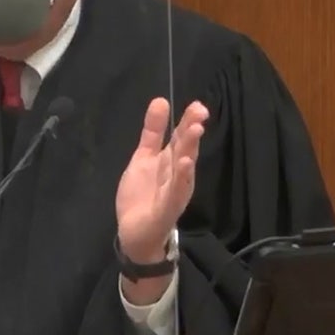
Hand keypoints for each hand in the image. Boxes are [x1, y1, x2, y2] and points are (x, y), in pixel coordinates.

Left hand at [115, 98, 208, 261]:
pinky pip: (176, 191)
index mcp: (171, 161)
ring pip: (184, 167)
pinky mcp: (167, 207)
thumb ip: (152, 132)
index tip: (197, 105)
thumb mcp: (143, 158)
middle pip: (186, 149)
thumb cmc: (143, 194)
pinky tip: (186, 164)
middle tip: (200, 111)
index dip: (188, 121)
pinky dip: (181, 178)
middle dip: (192, 130)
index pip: (181, 138)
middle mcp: (177, 174)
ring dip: (190, 149)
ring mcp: (174, 191)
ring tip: (194, 131)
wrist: (135, 233)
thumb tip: (160, 100)